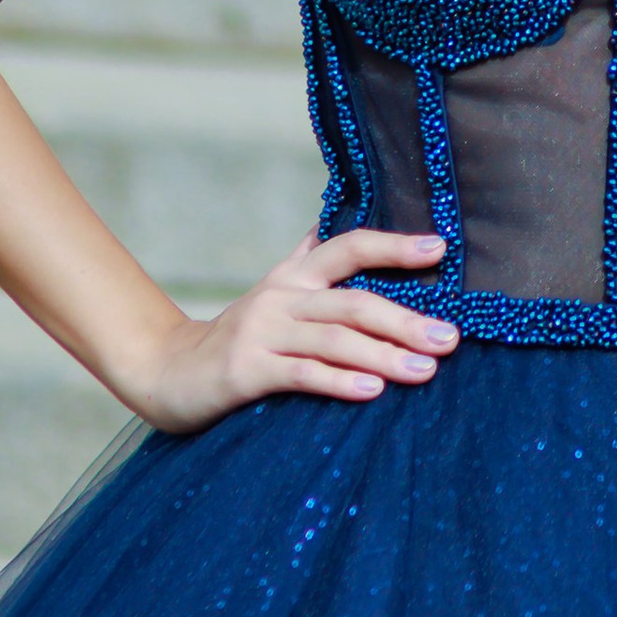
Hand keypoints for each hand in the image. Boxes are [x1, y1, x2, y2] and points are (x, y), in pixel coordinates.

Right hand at [126, 228, 457, 434]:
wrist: (167, 371)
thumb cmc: (237, 337)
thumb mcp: (273, 295)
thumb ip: (304, 262)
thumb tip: (329, 224)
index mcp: (293, 275)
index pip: (348, 246)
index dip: (394, 246)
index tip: (440, 248)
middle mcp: (281, 296)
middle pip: (353, 302)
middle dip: (405, 319)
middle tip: (449, 338)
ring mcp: (261, 332)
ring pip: (334, 339)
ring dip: (384, 354)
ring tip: (425, 370)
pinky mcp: (247, 370)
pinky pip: (301, 374)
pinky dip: (339, 381)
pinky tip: (371, 391)